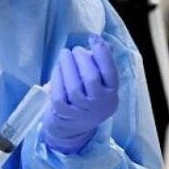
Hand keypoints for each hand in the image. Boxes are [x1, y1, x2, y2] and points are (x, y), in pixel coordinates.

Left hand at [42, 35, 119, 153]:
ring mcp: (82, 112)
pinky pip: (59, 93)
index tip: (93, 38)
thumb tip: (98, 41)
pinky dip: (57, 78)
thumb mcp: (99, 86)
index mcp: (112, 95)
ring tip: (64, 56)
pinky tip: (57, 69)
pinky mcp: (64, 115)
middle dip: (81, 58)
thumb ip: (99, 65)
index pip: (110, 71)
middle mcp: (100, 105)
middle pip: (91, 77)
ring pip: (74, 85)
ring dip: (67, 65)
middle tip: (75, 50)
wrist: (72, 129)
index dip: (102, 52)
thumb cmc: (86, 99)